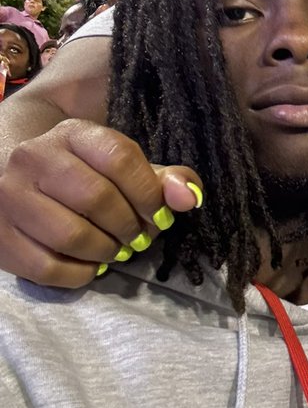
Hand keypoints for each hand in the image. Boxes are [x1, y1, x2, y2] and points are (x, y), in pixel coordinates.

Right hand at [0, 118, 202, 286]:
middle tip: (138, 238)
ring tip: (116, 250)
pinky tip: (91, 265)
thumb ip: (161, 180)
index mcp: (72, 133)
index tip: (160, 215)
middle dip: (129, 227)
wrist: (11, 179)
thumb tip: (189, 198)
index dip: (149, 193)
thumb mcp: (119, 166)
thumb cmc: (82, 175)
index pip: (119, 157)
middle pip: (97, 199)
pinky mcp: (0, 236)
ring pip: (72, 237)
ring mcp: (10, 196)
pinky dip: (81, 274)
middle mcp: (34, 158)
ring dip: (107, 252)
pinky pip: (49, 268)